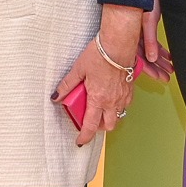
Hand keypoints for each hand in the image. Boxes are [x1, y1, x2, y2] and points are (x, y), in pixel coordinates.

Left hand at [53, 5, 141, 145]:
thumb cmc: (100, 55)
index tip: (80, 141)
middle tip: (90, 121)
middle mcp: (112, 101)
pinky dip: (118, 106)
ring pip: (118, 116)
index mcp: (98, 99)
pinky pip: (125, 105)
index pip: (90, 125)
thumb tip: (56, 96)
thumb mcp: (78, 69)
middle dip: (99, 127)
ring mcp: (123, 96)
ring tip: (100, 109)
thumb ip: (67, 85)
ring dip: (109, 117)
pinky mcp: (130, 89)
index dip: (84, 136)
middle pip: (108, 126)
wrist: (119, 45)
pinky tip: (111, 97)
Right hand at [137, 0, 172, 80]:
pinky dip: (160, 47)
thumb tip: (152, 58)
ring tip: (171, 68)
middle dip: (156, 67)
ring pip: (149, 48)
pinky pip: (151, 39)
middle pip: (144, 55)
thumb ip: (150, 39)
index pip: (137, 58)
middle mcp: (132, 33)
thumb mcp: (149, 18)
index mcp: (129, 33)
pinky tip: (168, 54)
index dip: (149, 70)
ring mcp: (137, 28)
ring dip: (160, 58)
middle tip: (167, 77)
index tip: (160, 78)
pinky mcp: (144, 22)